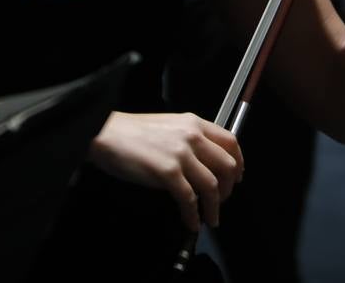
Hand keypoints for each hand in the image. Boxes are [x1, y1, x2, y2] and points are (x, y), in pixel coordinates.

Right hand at [89, 112, 242, 230]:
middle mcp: (192, 137)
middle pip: (227, 166)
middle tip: (223, 200)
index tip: (237, 176)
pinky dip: (194, 215)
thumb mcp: (169, 125)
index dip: (238, 163)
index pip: (230, 142)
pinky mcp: (167, 173)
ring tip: (211, 217)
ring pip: (212, 186)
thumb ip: (190, 139)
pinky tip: (192, 222)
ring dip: (215, 207)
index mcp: (194, 123)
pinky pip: (189, 199)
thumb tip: (204, 162)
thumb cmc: (131, 132)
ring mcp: (181, 155)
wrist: (106, 134)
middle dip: (229, 188)